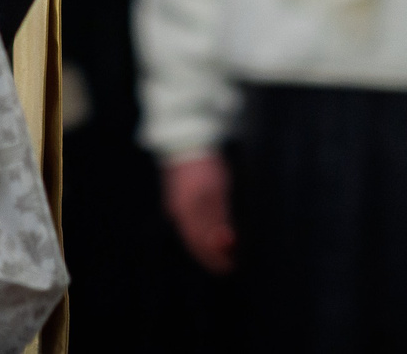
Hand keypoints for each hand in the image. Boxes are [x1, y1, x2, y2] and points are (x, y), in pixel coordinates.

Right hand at [164, 152, 235, 274]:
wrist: (187, 139)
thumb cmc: (207, 164)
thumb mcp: (217, 192)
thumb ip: (220, 218)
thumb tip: (225, 243)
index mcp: (188, 213)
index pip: (202, 245)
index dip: (216, 258)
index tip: (231, 267)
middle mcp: (178, 212)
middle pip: (195, 243)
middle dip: (211, 255)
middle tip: (229, 264)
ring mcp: (175, 206)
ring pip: (191, 235)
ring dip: (205, 247)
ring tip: (222, 252)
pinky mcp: (176, 199)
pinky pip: (188, 225)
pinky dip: (199, 234)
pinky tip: (208, 234)